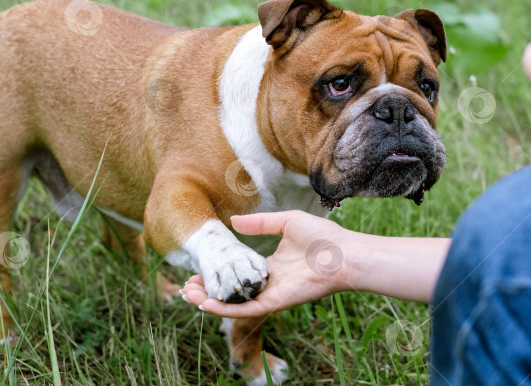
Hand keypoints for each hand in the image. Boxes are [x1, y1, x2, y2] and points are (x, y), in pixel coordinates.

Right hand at [181, 210, 347, 317]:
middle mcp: (269, 283)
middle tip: (187, 285)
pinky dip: (226, 309)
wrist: (343, 254)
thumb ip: (260, 223)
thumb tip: (233, 221)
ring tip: (189, 294)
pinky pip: (247, 310)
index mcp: (271, 265)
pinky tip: (206, 305)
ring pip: (234, 304)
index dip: (218, 272)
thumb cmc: (322, 236)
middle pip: (232, 290)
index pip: (238, 273)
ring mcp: (271, 294)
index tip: (198, 267)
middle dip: (209, 289)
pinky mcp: (276, 303)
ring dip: (211, 302)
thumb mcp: (286, 222)